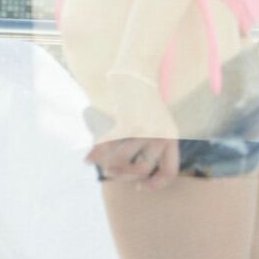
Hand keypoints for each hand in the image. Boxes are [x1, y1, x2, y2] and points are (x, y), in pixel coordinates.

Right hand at [86, 71, 181, 188]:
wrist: (138, 72)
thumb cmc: (143, 101)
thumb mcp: (157, 123)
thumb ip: (149, 147)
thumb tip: (132, 178)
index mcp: (171, 136)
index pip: (169, 171)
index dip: (155, 185)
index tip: (139, 187)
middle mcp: (161, 134)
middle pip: (142, 170)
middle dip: (125, 176)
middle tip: (113, 173)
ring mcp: (145, 129)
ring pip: (122, 160)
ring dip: (109, 165)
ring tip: (101, 163)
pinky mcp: (127, 122)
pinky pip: (109, 147)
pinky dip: (95, 154)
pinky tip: (87, 158)